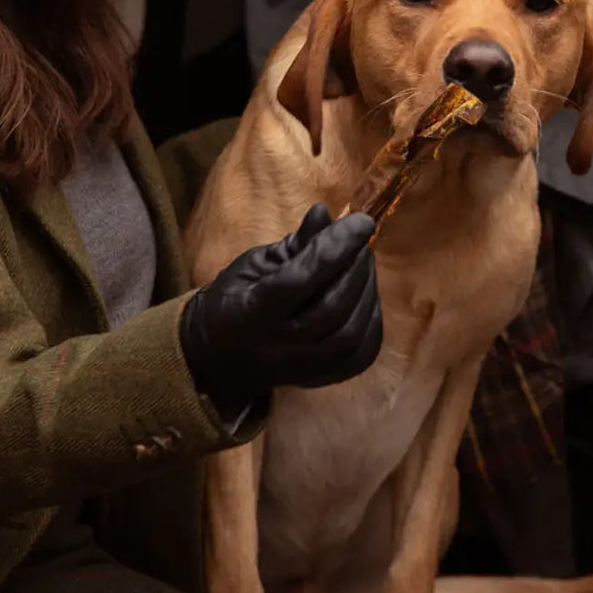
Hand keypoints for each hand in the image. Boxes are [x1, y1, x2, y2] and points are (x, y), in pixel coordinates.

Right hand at [180, 204, 382, 405]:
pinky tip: (367, 293)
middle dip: (356, 266)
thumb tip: (326, 212)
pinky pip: (361, 354)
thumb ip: (294, 244)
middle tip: (361, 238)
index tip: (362, 221)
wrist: (220, 357)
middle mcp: (278, 348)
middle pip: (332, 308)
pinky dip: (373, 319)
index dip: (335, 247)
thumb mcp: (254, 263)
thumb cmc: (235, 299)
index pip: (301, 279)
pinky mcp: (322, 380)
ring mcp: (301, 370)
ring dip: (367, 290)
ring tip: (363, 262)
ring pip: (351, 334)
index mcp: (252, 314)